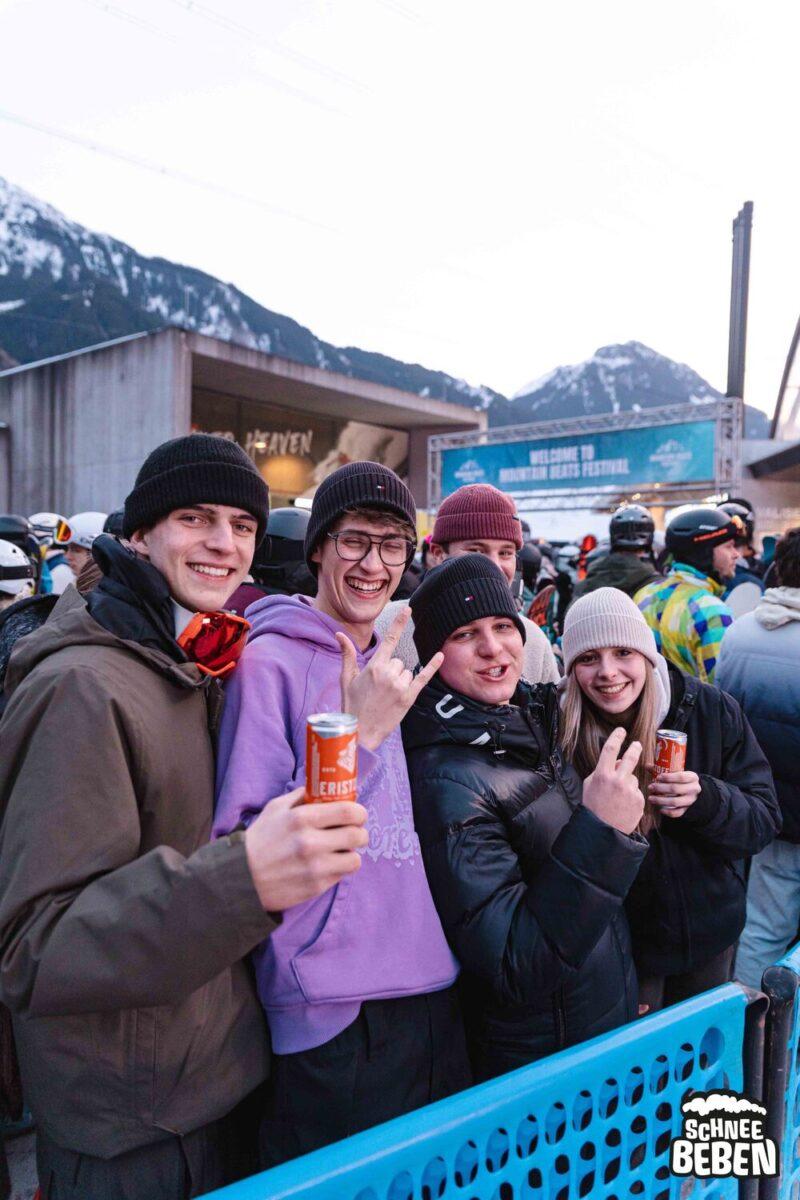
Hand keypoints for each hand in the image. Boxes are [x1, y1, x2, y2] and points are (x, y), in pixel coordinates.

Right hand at [244, 787, 368, 911]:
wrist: (242, 877)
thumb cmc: (261, 839)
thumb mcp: (276, 808)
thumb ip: (301, 796)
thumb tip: (324, 788)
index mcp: (302, 818)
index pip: (348, 811)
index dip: (359, 812)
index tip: (357, 814)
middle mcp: (311, 842)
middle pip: (358, 835)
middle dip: (360, 833)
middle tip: (353, 832)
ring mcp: (315, 867)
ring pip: (355, 859)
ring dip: (351, 853)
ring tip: (341, 851)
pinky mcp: (316, 886)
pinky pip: (342, 875)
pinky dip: (339, 869)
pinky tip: (328, 864)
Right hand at [336, 607, 443, 750]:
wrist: (360, 731)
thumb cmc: (351, 704)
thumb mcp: (346, 678)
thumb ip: (347, 653)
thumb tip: (339, 633)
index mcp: (374, 666)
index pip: (389, 639)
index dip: (399, 623)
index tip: (408, 609)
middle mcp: (388, 674)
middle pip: (398, 661)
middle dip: (390, 670)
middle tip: (378, 688)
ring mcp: (400, 686)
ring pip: (406, 671)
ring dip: (400, 679)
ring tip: (386, 695)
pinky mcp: (409, 698)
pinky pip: (423, 677)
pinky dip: (432, 666)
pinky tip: (440, 655)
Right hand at [582, 726, 644, 834]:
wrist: (602, 830)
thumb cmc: (593, 806)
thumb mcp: (590, 784)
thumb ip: (602, 770)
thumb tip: (617, 761)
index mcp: (602, 774)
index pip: (611, 749)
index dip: (617, 737)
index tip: (621, 731)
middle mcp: (617, 780)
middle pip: (630, 757)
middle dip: (635, 748)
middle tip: (637, 745)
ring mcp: (630, 791)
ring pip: (632, 778)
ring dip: (627, 783)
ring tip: (618, 797)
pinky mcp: (639, 801)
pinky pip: (637, 792)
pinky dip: (632, 796)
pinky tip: (624, 805)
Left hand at [647, 770, 700, 818]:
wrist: (695, 792)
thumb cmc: (683, 780)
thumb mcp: (678, 772)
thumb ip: (664, 769)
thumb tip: (647, 766)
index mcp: (692, 777)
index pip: (681, 777)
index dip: (668, 777)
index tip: (658, 777)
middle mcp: (693, 789)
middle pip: (675, 789)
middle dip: (660, 788)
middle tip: (650, 787)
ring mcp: (691, 800)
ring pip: (675, 802)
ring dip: (660, 800)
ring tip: (650, 798)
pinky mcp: (688, 809)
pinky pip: (678, 813)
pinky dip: (668, 812)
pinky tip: (660, 809)